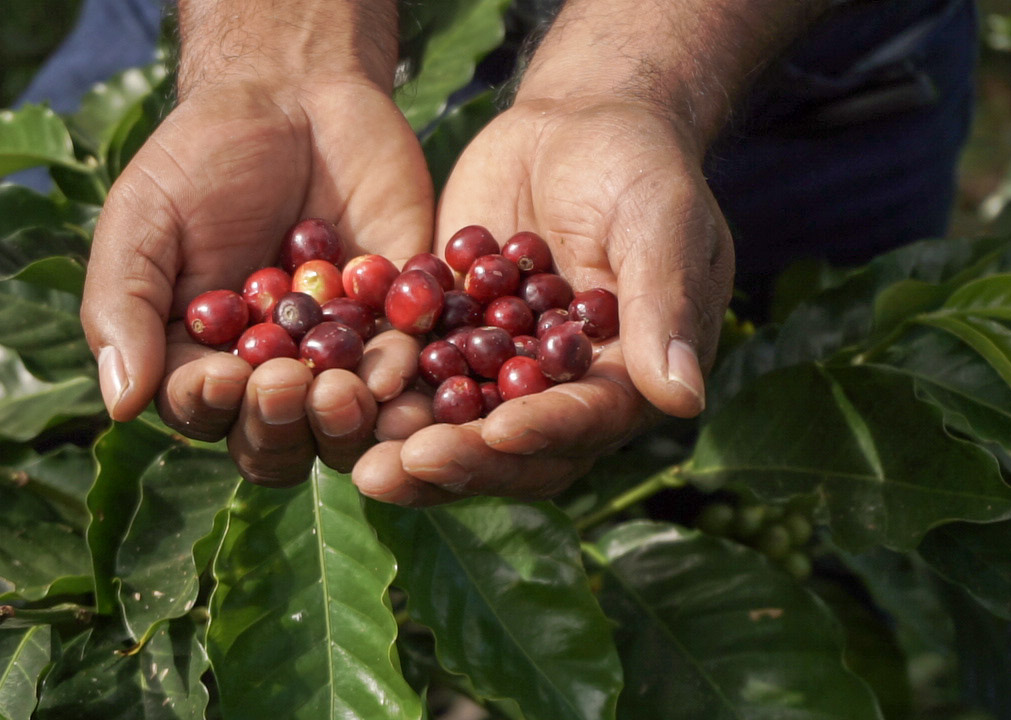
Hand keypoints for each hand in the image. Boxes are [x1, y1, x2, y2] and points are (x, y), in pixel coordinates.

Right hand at [81, 69, 433, 482]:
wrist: (297, 93)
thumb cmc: (203, 157)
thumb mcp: (145, 219)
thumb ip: (124, 307)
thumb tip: (120, 405)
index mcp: (200, 359)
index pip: (202, 409)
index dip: (211, 405)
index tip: (223, 374)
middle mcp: (271, 374)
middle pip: (276, 438)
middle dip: (281, 423)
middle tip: (289, 383)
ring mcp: (338, 356)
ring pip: (344, 424)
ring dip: (345, 421)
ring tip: (345, 390)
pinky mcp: (398, 326)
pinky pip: (405, 370)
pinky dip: (403, 379)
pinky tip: (398, 368)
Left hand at [351, 95, 733, 504]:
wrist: (574, 124)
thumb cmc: (639, 167)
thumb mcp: (660, 224)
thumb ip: (664, 307)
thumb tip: (684, 399)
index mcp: (624, 382)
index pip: (585, 423)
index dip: (544, 432)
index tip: (499, 430)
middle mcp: (559, 395)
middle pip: (509, 450)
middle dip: (457, 460)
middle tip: (399, 465)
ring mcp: (497, 374)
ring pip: (450, 428)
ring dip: (403, 444)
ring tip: (353, 450)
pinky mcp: (447, 343)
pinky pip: (409, 376)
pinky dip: (372, 388)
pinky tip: (326, 391)